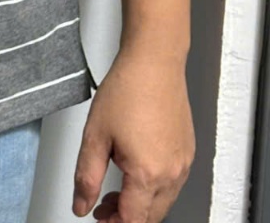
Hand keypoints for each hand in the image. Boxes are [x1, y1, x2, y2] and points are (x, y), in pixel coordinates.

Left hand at [72, 48, 194, 222]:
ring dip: (139, 203)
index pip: (133, 221)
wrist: (154, 62)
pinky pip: (172, 183)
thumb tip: (81, 205)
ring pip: (163, 202)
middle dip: (125, 217)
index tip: (99, 216)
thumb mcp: (95, 135)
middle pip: (150, 217)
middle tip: (101, 204)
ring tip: (115, 187)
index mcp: (147, 173)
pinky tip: (135, 169)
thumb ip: (86, 176)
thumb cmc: (127, 89)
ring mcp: (183, 163)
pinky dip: (153, 187)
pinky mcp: (187, 152)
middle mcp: (172, 173)